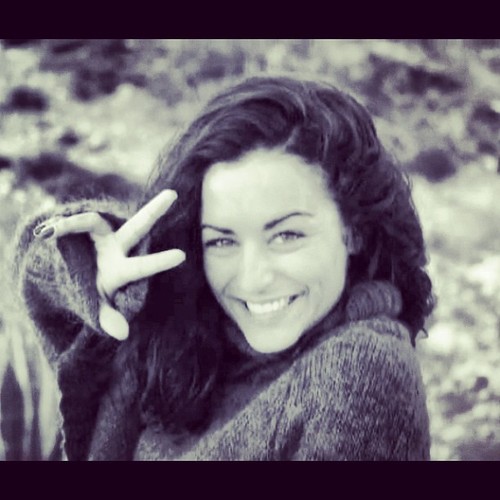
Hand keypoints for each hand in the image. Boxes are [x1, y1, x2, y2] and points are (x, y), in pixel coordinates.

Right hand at [33, 190, 185, 340]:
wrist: (67, 277)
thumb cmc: (90, 292)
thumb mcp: (96, 307)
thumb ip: (109, 318)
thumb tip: (123, 335)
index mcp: (122, 269)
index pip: (143, 266)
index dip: (160, 261)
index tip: (183, 255)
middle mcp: (116, 247)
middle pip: (137, 227)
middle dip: (154, 211)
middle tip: (174, 194)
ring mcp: (98, 237)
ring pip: (92, 220)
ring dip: (71, 225)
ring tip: (51, 234)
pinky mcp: (78, 229)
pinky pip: (70, 225)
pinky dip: (58, 228)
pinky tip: (47, 233)